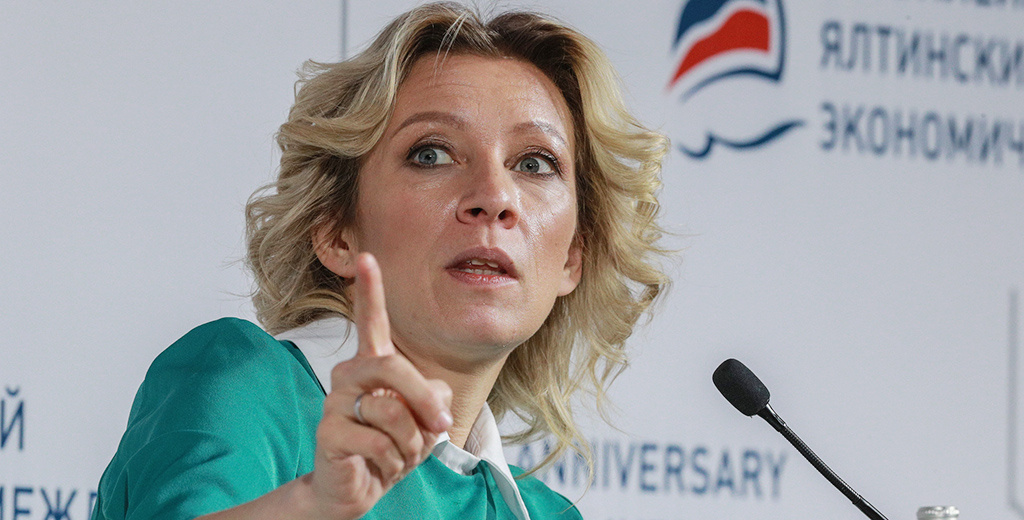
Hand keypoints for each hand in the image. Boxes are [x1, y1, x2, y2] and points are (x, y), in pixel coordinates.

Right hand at [307, 253, 452, 517]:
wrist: (359, 488)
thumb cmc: (393, 446)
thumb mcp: (425, 418)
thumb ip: (433, 397)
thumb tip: (430, 401)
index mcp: (373, 364)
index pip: (370, 321)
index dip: (369, 290)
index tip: (366, 257)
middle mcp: (348, 374)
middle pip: (393, 368)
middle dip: (425, 402)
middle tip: (440, 427)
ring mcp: (334, 402)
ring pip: (391, 412)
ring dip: (410, 444)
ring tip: (396, 453)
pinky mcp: (328, 432)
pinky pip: (379, 442)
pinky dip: (393, 463)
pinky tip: (379, 466)